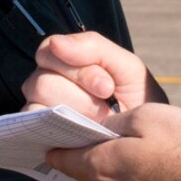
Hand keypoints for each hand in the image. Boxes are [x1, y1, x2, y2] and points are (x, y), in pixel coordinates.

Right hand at [22, 32, 165, 121]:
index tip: (108, 88)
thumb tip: (55, 42)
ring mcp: (40, 108)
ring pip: (38, 104)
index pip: (49, 52)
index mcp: (65, 60)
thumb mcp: (125, 65)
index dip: (78, 71)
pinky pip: (34, 125)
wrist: (146, 137)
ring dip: (74, 113)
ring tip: (98, 121)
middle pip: (42, 82)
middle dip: (80, 96)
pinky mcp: (39, 133)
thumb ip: (92, 47)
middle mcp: (47, 81)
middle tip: (108, 107)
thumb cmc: (135, 98)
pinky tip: (82, 134)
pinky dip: (59, 129)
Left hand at [46, 103, 180, 180]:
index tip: (57, 136)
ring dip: (121, 176)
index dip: (58, 144)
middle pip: (88, 176)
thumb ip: (113, 124)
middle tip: (111, 138)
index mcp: (101, 169)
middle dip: (94, 158)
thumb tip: (97, 130)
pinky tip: (166, 178)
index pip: (62, 159)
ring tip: (147, 156)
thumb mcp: (148, 117)